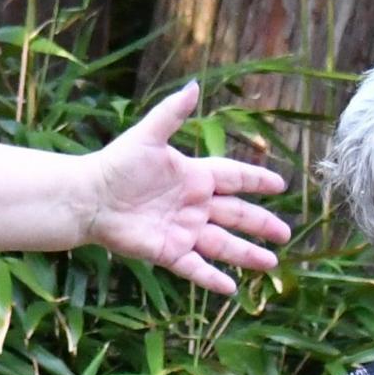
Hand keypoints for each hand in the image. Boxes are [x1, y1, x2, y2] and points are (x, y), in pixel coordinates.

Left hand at [78, 86, 291, 295]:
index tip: (280, 185)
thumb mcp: (148, 136)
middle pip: (236, 215)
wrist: (87, 198)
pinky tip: (231, 289)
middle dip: (261, 224)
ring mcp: (182, 230)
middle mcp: (192, 205)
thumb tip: (193, 85)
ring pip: (222, 245)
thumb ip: (172, 114)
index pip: (234, 177)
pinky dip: (211, 279)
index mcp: (194, 176)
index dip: (256, 180)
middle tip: (286, 232)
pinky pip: (194, 268)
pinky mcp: (166, 251)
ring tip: (272, 263)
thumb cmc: (116, 165)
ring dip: (247, 254)